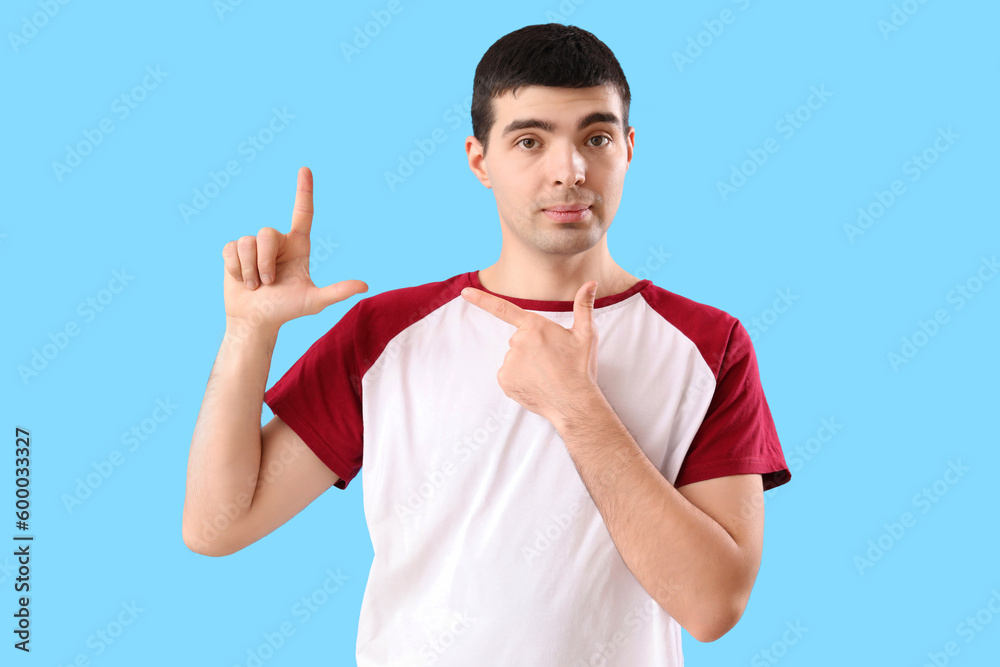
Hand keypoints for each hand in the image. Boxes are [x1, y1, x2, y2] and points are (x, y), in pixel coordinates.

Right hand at [221, 167, 367, 332]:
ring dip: (250, 269)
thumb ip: (337, 292)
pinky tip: (240, 280)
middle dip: (265, 262)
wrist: (256, 321)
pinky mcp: (233, 251)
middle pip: (266, 233)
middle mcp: (277, 242)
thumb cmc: (286, 311)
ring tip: (255, 285)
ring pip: (247, 242)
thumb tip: (365, 286)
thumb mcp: (313, 302)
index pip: (303, 213)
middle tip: (268, 283)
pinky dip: (235, 269)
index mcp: (298, 246)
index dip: (304, 191)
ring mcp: (254, 245)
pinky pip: (230, 249)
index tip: (305, 169)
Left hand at [460, 281, 601, 427]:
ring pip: (514, 358)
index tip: (465, 292)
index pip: (503, 309)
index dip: (481, 299)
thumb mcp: (586, 334)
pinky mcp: (504, 380)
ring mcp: (509, 362)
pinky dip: (520, 379)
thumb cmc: (580, 367)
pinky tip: (536, 384)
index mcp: (534, 325)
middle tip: (552, 360)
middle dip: (532, 347)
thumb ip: (584, 305)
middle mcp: (517, 341)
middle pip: (519, 340)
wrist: (574, 402)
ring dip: (527, 364)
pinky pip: (509, 374)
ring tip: (546, 374)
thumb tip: (591, 283)